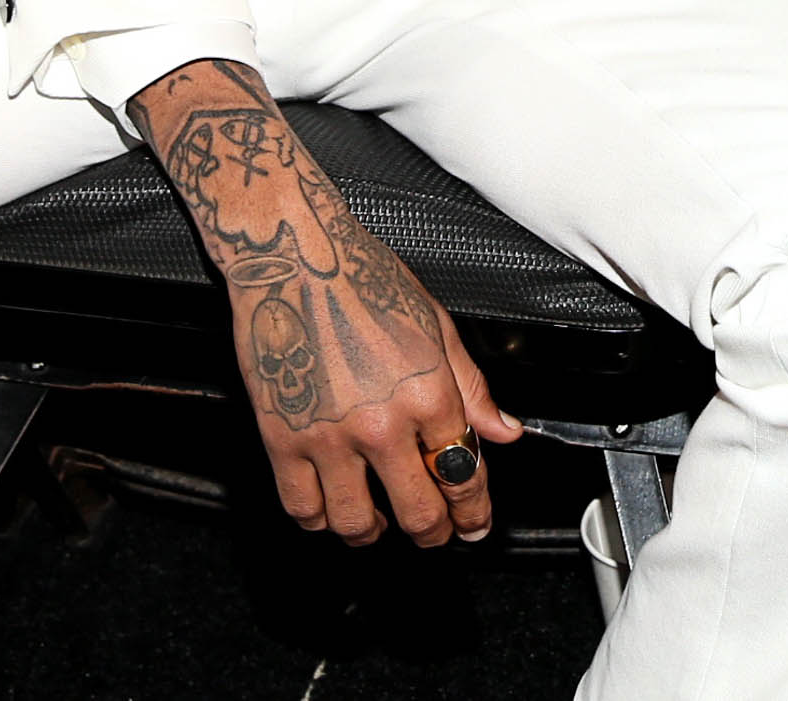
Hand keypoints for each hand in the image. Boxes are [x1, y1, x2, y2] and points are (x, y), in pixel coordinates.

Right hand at [132, 60, 521, 544]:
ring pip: (356, 524)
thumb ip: (472, 386)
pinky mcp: (282, 439)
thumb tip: (505, 431)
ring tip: (377, 524)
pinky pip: (302, 508)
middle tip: (435, 534)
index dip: (475, 512)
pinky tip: (330, 508)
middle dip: (434, 533)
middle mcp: (383, 421)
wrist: (294, 255)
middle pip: (418, 513)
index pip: (464, 474)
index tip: (474, 525)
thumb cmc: (363, 276)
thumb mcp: (435, 323)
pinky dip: (319, 520)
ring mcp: (330, 435)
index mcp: (429, 390)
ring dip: (372, 534)